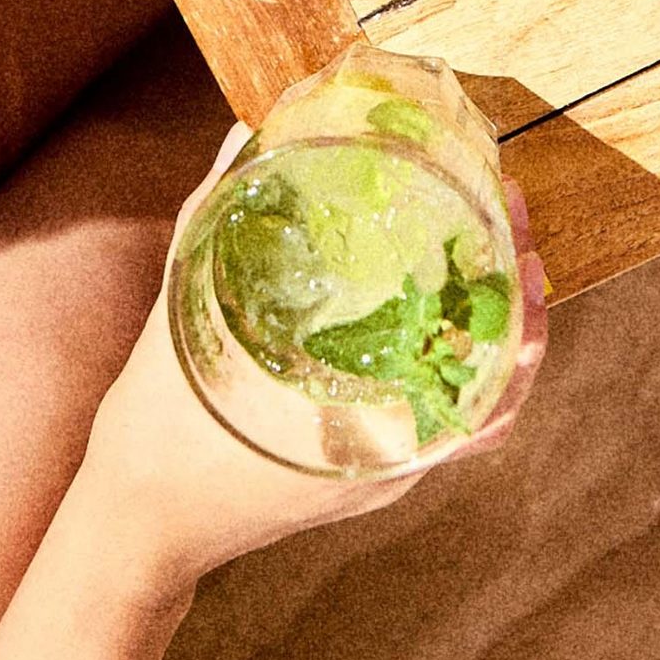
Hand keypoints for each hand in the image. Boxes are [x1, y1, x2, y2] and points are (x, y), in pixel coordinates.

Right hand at [84, 128, 547, 592]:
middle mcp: (391, 465)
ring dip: (487, 321)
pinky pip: (426, 406)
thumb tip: (246, 131)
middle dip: (512, 300)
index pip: (488, 389)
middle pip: (492, 385)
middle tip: (514, 213)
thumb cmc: (161, 437)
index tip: (524, 247)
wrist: (135, 528)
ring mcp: (378, 468)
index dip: (520, 320)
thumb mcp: (185, 318)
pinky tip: (438, 297)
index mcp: (370, 448)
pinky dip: (446, 353)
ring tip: (494, 242)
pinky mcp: (357, 463)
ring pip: (466, 396)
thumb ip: (218, 219)